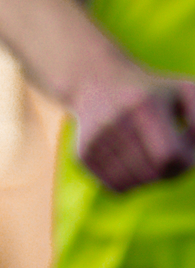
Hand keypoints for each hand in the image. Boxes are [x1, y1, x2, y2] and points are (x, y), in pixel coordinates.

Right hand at [72, 64, 194, 193]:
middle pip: (154, 174)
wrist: (95, 79)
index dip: (187, 161)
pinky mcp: (83, 155)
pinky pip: (116, 188)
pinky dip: (131, 182)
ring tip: (150, 156)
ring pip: (136, 185)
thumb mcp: (184, 91)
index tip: (186, 148)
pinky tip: (130, 161)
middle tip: (171, 156)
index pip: (170, 157)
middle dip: (170, 172)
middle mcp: (114, 121)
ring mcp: (95, 139)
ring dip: (151, 178)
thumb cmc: (152, 91)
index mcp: (144, 104)